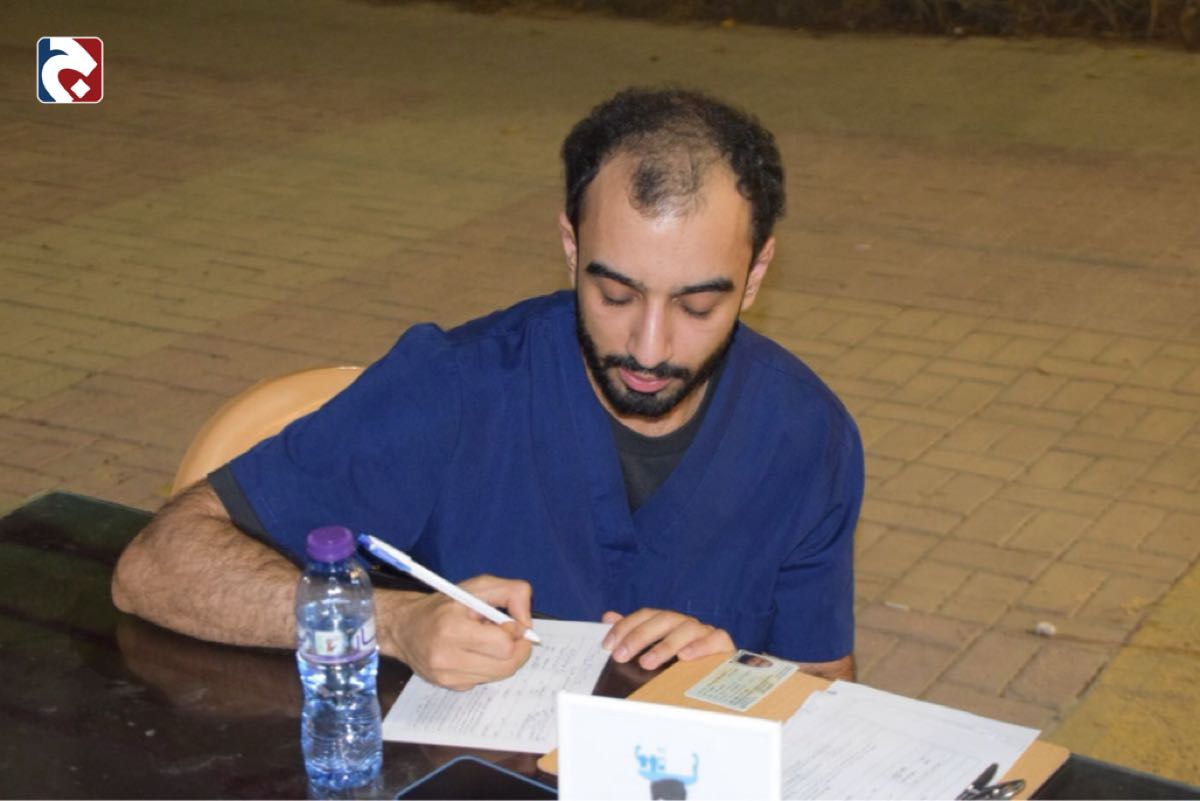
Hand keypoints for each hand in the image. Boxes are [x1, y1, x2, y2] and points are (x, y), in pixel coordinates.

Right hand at [379, 574, 533, 690]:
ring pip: (498, 675)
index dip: (514, 633)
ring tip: (487, 641)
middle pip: (506, 666)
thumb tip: (526, 624)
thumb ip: (511, 593)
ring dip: (502, 658)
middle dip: (517, 650)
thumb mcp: (477, 586)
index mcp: (452, 629)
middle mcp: (447, 658)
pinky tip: (475, 652)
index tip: (510, 623)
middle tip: (511, 635)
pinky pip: (485, 680)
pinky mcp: (449, 686)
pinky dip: (488, 666)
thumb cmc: (443, 604)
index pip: (504, 645)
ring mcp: (447, 676)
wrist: (405, 627)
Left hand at [601, 608, 733, 670]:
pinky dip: (700, 647)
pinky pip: (714, 639)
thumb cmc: (682, 666)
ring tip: (647, 663)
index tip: (608, 645)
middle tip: (621, 656)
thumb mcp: (654, 651)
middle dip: (639, 636)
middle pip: (663, 619)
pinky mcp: (723, 644)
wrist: (720, 679)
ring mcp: (705, 632)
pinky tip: (685, 658)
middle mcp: (685, 623)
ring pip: (686, 629)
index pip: (645, 615)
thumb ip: (633, 633)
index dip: (625, 627)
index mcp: (669, 622)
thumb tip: (608, 616)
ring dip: (665, 645)